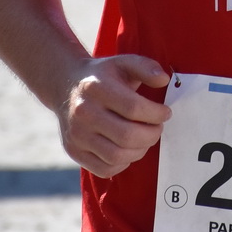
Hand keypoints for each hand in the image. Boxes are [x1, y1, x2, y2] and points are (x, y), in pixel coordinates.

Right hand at [56, 54, 170, 176]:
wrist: (66, 86)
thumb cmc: (103, 77)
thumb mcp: (123, 62)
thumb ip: (145, 67)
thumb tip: (163, 80)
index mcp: (96, 88)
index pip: (134, 108)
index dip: (157, 114)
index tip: (165, 113)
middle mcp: (83, 112)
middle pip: (127, 136)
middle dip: (152, 134)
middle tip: (157, 128)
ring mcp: (76, 134)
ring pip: (117, 156)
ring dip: (140, 150)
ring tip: (144, 138)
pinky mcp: (73, 150)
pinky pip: (104, 169)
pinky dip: (123, 163)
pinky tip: (128, 149)